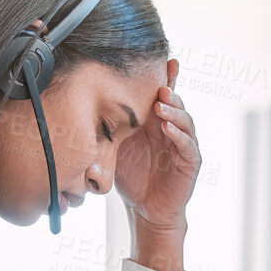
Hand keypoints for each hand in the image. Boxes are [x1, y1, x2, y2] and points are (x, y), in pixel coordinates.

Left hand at [114, 58, 199, 233]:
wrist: (145, 210)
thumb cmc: (132, 178)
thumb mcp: (116, 149)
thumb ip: (108, 131)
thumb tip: (81, 111)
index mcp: (155, 123)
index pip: (161, 97)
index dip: (165, 78)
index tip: (163, 60)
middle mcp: (172, 129)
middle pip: (175, 103)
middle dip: (169, 90)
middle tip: (160, 83)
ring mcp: (182, 145)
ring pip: (185, 120)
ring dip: (174, 110)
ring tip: (162, 103)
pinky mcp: (189, 162)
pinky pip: (187, 145)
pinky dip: (179, 134)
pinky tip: (167, 127)